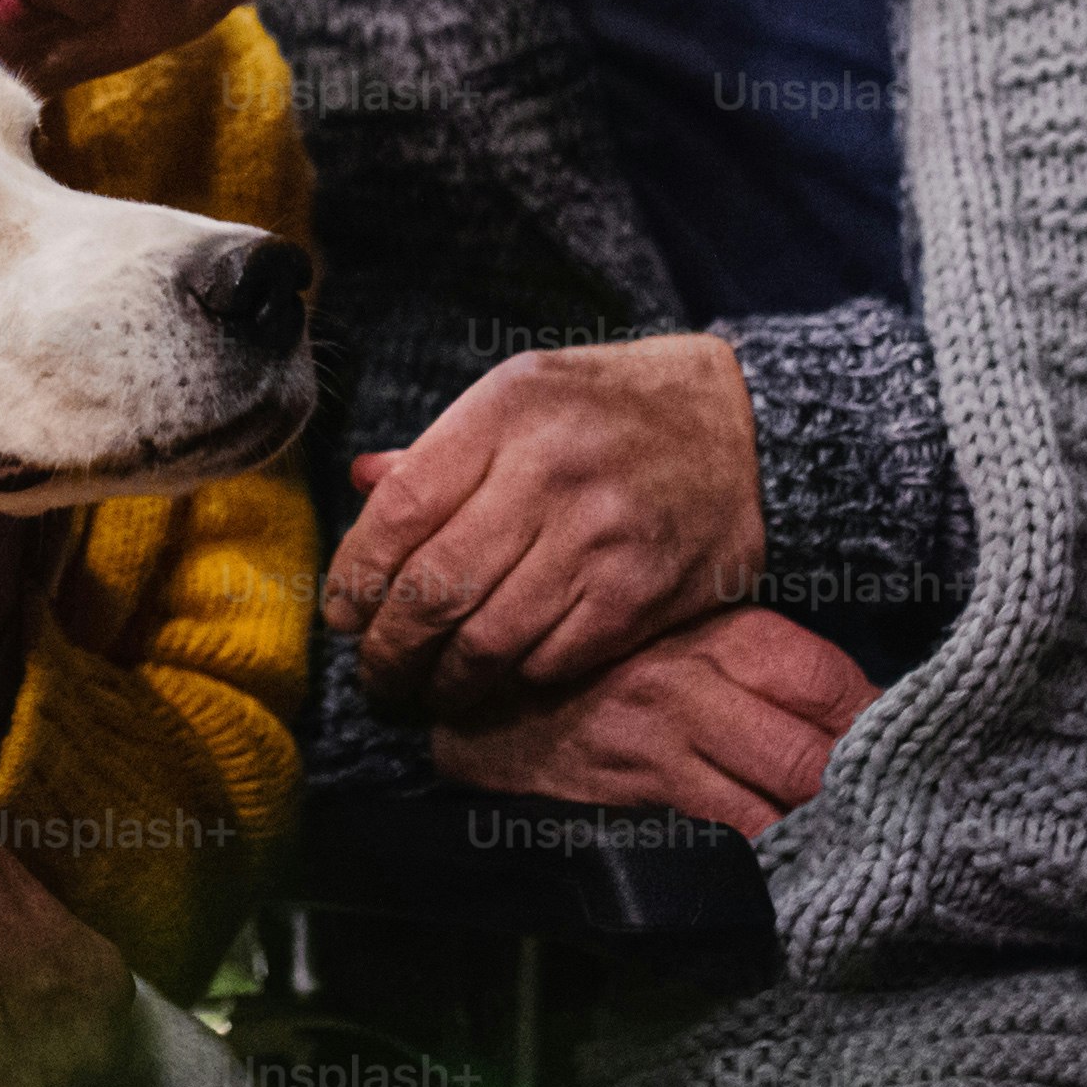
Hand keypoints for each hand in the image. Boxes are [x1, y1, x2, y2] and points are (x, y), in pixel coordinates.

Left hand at [321, 332, 764, 718]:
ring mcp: (598, 538)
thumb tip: (360, 483)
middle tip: (375, 674)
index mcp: (505, 412)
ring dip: (443, 681)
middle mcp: (549, 472)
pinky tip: (493, 681)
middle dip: (389, 650)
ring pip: (488, 640)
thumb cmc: (612, 411)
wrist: (743, 428)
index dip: (355, 576)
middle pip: (435, 589)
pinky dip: (510, 681)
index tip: (342, 615)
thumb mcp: (521, 395)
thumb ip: (441, 449)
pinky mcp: (640, 594)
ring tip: (424, 691)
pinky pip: (550, 661)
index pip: (401, 510)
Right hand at [429, 604, 876, 838]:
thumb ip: (773, 661)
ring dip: (825, 837)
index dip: (883, 725)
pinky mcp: (629, 796)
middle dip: (868, 794)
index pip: (833, 682)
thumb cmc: (612, 658)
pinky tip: (797, 878)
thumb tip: (871, 703)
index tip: (913, 754)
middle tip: (910, 821)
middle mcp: (698, 684)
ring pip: (775, 806)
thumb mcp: (696, 630)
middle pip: (816, 752)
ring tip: (866, 858)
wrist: (485, 691)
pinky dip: (766, 866)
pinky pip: (721, 844)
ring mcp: (661, 745)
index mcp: (726, 632)